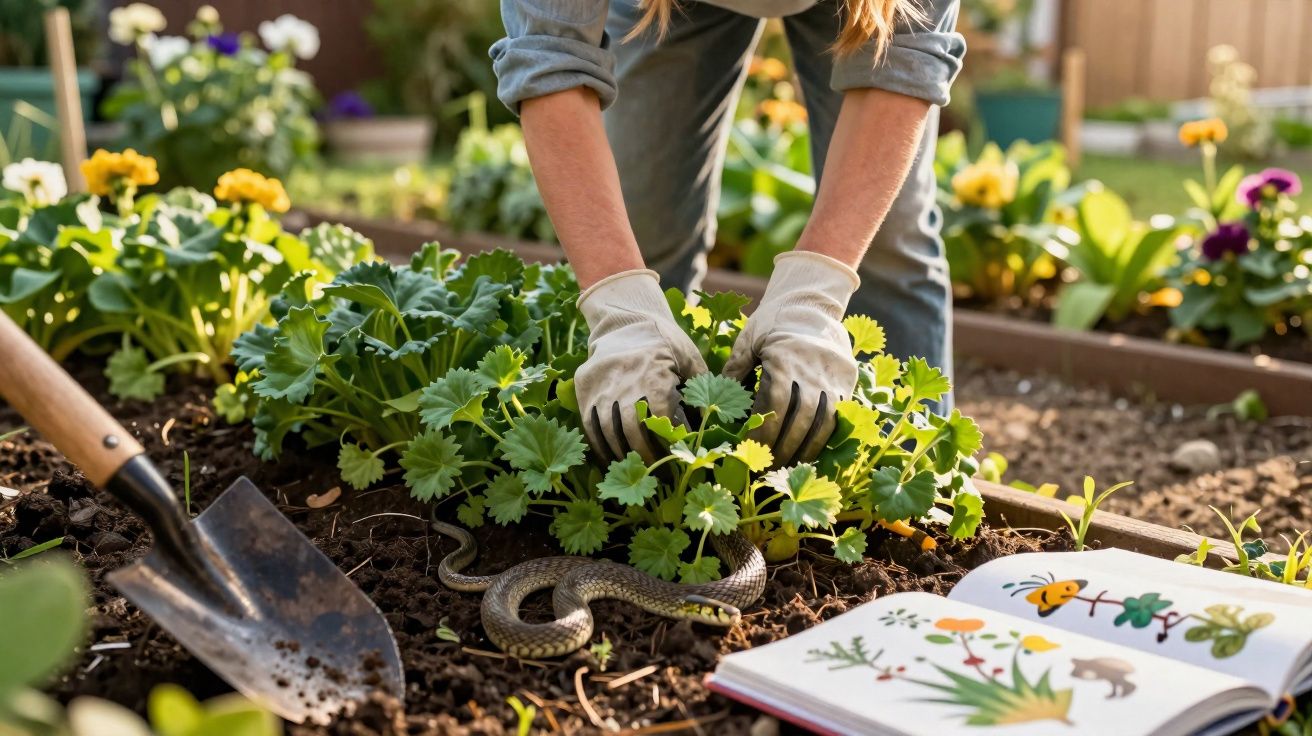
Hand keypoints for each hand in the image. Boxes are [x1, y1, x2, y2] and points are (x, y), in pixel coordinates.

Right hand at [576, 269, 707, 462]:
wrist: (624, 318)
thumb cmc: (664, 340)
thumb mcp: (688, 356)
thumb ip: (701, 387)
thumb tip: (715, 421)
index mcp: (653, 373)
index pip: (661, 418)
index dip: (671, 441)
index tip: (680, 457)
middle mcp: (623, 381)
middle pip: (633, 430)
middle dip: (647, 456)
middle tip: (660, 474)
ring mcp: (600, 386)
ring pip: (608, 431)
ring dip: (623, 456)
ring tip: (638, 472)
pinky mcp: (584, 388)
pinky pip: (589, 425)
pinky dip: (600, 446)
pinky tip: (613, 459)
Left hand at [723, 251, 859, 465]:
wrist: (812, 303)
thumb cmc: (772, 322)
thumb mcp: (748, 339)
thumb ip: (735, 369)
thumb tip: (719, 401)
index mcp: (784, 358)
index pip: (773, 403)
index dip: (762, 430)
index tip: (749, 450)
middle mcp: (811, 369)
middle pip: (799, 418)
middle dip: (782, 447)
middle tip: (767, 467)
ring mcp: (832, 376)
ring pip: (823, 421)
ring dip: (806, 448)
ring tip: (789, 466)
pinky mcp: (847, 380)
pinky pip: (839, 415)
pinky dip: (825, 437)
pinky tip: (811, 451)